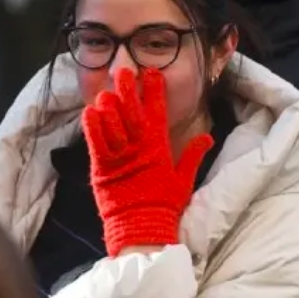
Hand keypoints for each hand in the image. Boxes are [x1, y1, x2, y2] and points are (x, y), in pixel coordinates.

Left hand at [81, 68, 213, 256]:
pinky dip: (92, 125)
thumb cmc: (164, 204)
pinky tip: (90, 110)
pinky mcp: (101, 167)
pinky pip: (95, 141)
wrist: (141, 228)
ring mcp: (119, 156)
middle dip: (128, 89)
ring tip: (106, 90)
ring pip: (111, 122)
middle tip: (125, 70)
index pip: (157, 112)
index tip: (152, 73)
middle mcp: (138, 147)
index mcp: (158, 147)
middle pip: (132, 111)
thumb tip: (208, 137)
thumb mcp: (184, 179)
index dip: (154, 91)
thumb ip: (193, 154)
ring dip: (108, 104)